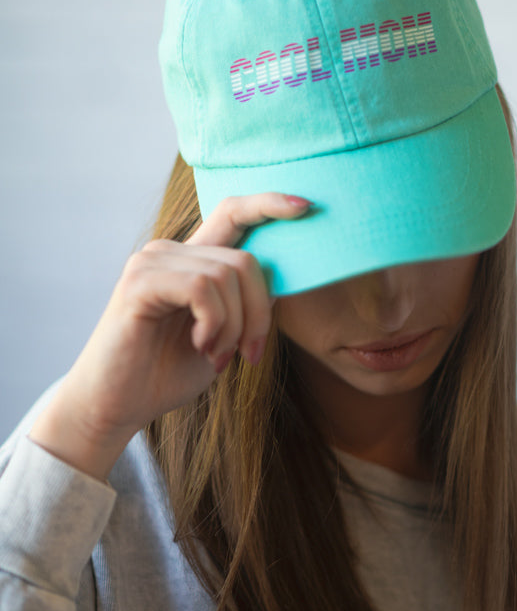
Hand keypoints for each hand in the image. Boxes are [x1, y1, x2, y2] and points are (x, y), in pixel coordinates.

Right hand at [29, 193, 310, 480]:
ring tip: (216, 355)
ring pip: (228, 274)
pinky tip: (200, 346)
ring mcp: (152, 262)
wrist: (117, 405)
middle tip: (248, 355)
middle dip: (259, 313)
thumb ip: (245, 306)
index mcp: (192, 260)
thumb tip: (280, 283)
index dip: (269, 204)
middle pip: (245, 260)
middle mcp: (171, 251)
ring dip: (235, 326)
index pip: (233, 212)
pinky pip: (203, 288)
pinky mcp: (139, 282)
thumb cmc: (166, 374)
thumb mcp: (222, 337)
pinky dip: (214, 323)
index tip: (306, 206)